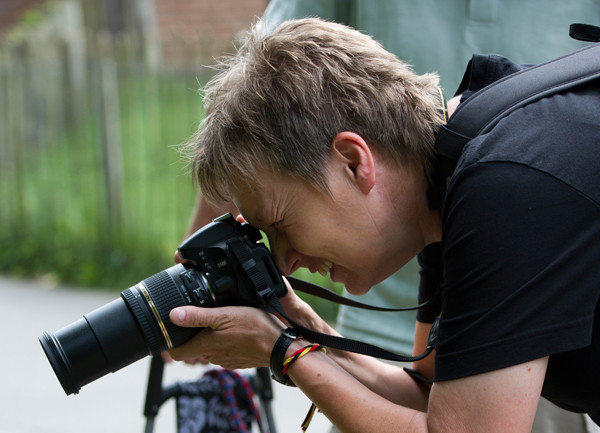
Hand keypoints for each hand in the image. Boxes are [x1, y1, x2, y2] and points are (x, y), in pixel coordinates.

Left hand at [168, 305, 284, 368]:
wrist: (280, 347)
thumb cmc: (255, 328)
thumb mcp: (224, 315)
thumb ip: (197, 316)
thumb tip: (173, 315)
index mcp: (206, 345)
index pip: (177, 353)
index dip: (170, 344)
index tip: (170, 333)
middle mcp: (213, 356)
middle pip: (193, 349)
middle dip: (192, 337)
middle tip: (197, 319)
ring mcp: (226, 360)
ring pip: (210, 350)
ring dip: (210, 339)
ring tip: (219, 322)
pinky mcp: (238, 361)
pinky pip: (225, 352)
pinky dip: (225, 343)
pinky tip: (235, 331)